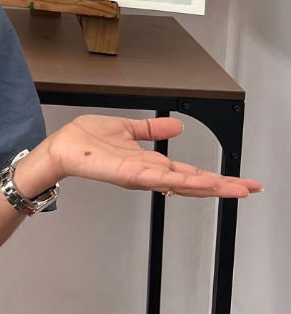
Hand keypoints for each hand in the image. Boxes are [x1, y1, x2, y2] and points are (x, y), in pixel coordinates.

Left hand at [18, 115, 261, 199]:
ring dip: (210, 186)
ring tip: (235, 189)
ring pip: (183, 183)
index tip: (242, 182)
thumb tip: (177, 124)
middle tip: (252, 189)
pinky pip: (160, 179)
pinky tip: (201, 182)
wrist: (62, 146)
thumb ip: (151, 128)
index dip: (217, 177)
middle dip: (224, 186)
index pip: (191, 172)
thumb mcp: (127, 129)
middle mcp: (151, 174)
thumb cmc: (86, 141)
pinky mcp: (129, 175)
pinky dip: (182, 181)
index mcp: (152, 163)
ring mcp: (142, 177)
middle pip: (194, 182)